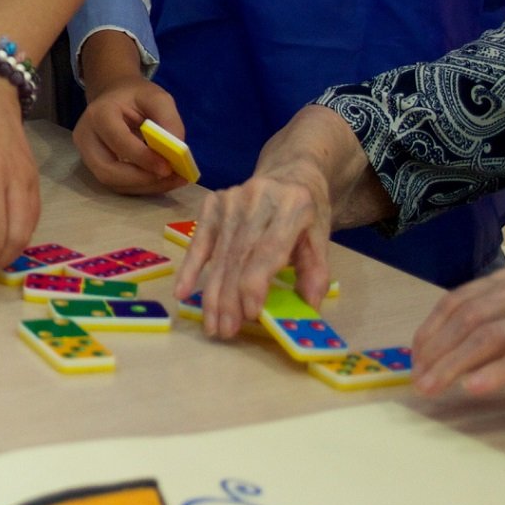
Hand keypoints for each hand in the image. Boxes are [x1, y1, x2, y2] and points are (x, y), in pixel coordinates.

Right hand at [74, 77, 188, 195]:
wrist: (114, 96)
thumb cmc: (135, 96)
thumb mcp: (157, 98)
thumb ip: (169, 122)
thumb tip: (178, 154)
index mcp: (99, 113)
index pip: (118, 141)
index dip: (143, 157)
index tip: (168, 167)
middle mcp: (86, 137)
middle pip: (107, 170)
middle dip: (141, 179)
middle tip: (170, 177)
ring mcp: (86, 154)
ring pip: (112, 182)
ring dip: (144, 186)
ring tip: (172, 179)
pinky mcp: (94, 166)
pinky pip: (117, 184)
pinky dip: (141, 186)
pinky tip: (160, 179)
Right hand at [174, 161, 331, 340]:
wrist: (290, 173)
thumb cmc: (307, 212)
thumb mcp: (321, 237)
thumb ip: (315, 271)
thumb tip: (307, 306)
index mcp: (292, 206)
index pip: (267, 250)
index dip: (255, 283)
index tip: (249, 315)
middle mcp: (258, 198)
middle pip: (239, 255)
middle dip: (229, 298)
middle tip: (225, 331)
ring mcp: (231, 199)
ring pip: (219, 254)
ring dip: (212, 293)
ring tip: (212, 324)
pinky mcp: (213, 203)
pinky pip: (200, 241)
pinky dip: (191, 268)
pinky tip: (182, 291)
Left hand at [410, 265, 504, 398]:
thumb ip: (502, 322)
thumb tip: (448, 348)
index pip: (461, 299)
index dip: (432, 328)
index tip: (415, 356)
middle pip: (471, 317)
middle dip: (438, 350)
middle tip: (418, 379)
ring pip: (492, 335)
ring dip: (456, 364)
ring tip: (435, 386)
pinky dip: (498, 372)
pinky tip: (476, 388)